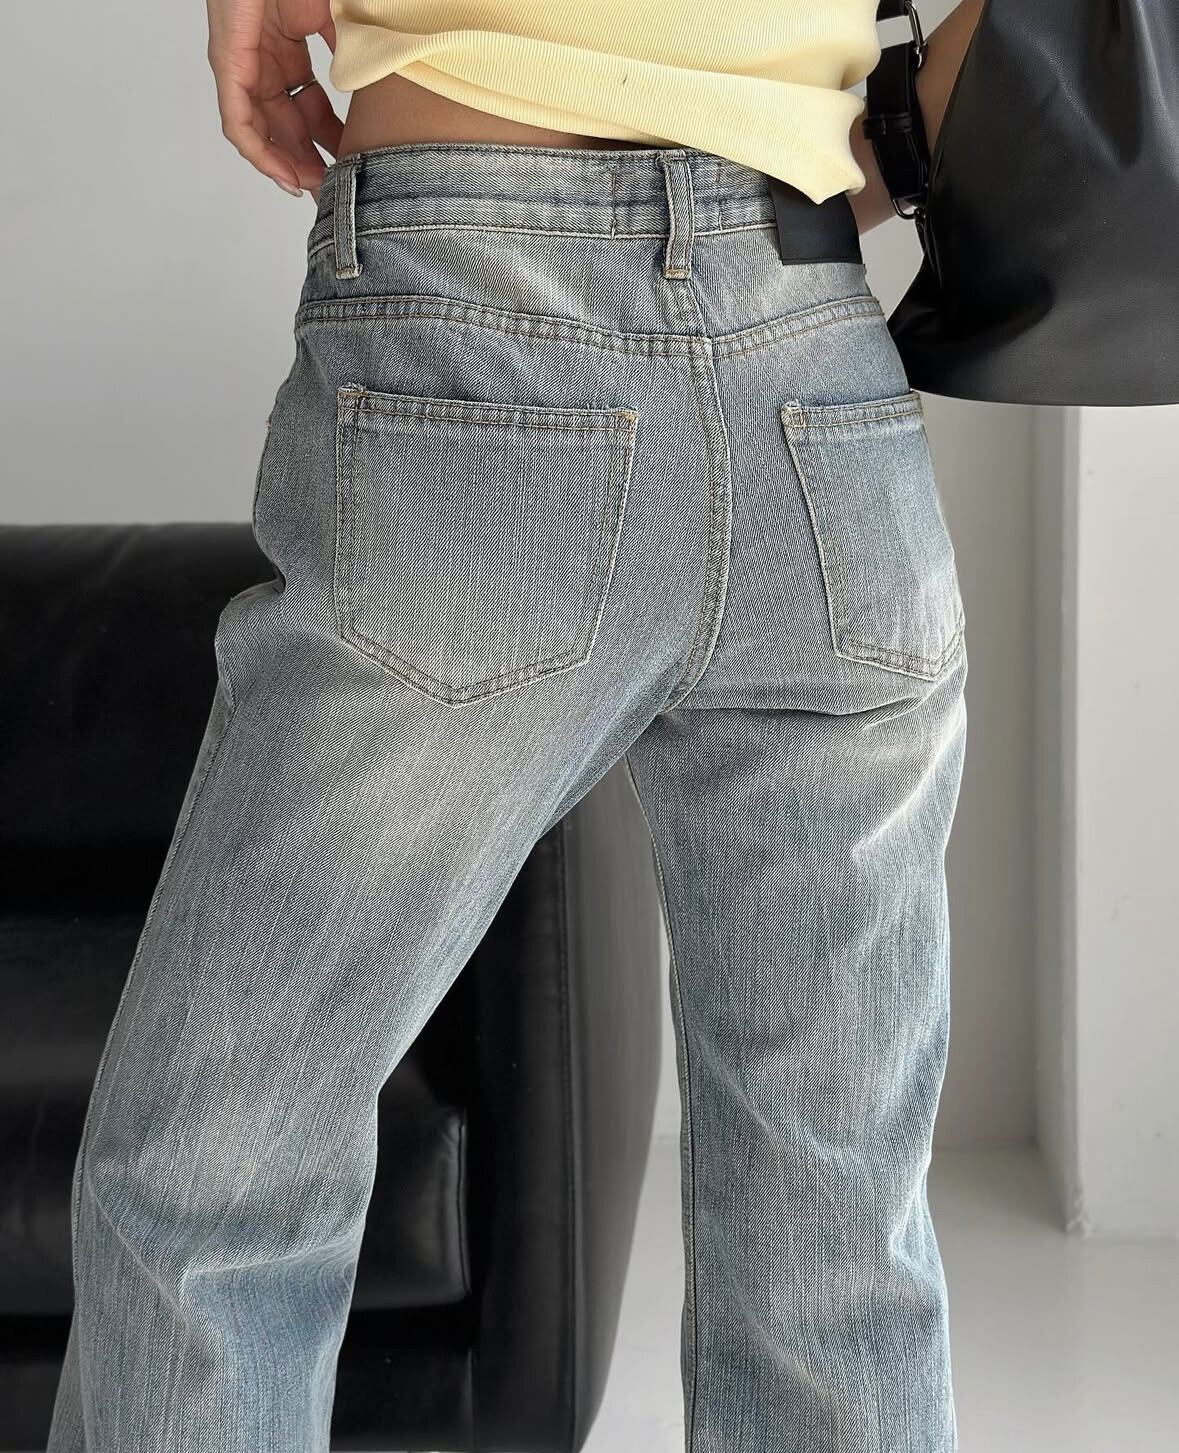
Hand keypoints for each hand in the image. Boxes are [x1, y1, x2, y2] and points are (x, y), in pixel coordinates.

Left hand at [207, 0, 343, 202]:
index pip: (304, 111)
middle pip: (283, 128)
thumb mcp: (334, 19)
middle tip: (331, 190)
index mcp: (284, 53)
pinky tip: (283, 174)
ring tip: (313, 190)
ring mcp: (241, 66)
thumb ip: (348, 51)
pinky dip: (259, 153)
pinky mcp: (228, 64)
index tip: (348, 164)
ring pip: (259, 134)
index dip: (326, 142)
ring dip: (285, 167)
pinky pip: (238, 122)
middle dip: (308, 163)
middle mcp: (259, 65)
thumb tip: (371, 82)